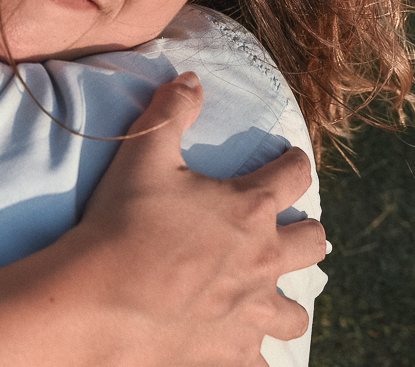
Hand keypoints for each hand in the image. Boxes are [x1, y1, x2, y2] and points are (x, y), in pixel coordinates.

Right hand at [64, 72, 326, 366]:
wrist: (102, 300)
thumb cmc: (123, 223)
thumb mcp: (143, 154)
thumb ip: (171, 110)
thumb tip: (191, 77)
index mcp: (249, 208)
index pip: (293, 175)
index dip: (294, 162)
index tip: (290, 159)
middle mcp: (262, 260)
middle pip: (311, 243)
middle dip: (306, 232)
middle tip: (290, 229)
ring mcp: (250, 312)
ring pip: (293, 312)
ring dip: (285, 302)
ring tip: (268, 295)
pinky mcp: (231, 353)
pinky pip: (259, 361)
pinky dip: (251, 354)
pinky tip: (238, 349)